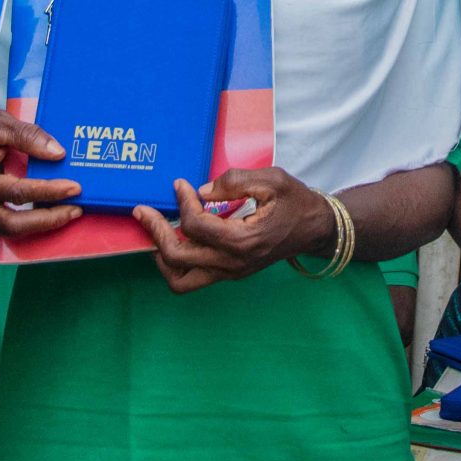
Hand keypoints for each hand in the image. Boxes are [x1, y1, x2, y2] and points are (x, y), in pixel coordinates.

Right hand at [0, 110, 82, 238]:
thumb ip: (27, 136)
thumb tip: (58, 153)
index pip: (17, 192)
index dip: (48, 192)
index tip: (74, 188)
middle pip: (13, 224)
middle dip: (48, 220)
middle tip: (76, 209)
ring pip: (10, 232)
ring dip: (41, 227)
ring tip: (68, 213)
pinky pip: (7, 229)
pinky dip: (29, 228)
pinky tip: (50, 218)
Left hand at [136, 171, 333, 292]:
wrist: (316, 229)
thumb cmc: (296, 202)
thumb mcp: (272, 180)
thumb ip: (234, 182)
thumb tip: (201, 192)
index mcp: (243, 240)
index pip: (195, 226)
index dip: (182, 202)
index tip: (180, 185)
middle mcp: (233, 263)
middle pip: (177, 257)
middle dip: (154, 231)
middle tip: (144, 211)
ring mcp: (231, 272)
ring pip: (180, 281)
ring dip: (161, 256)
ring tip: (154, 232)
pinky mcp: (230, 273)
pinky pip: (193, 278)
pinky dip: (176, 262)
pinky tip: (175, 239)